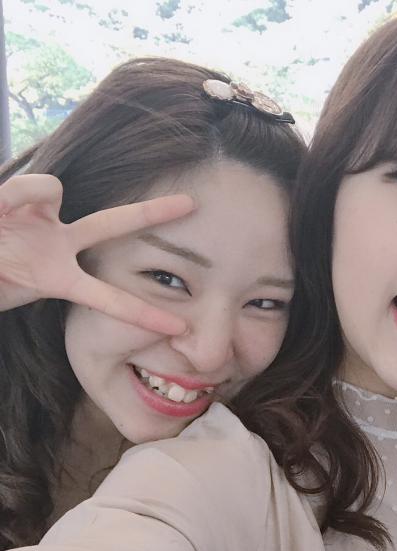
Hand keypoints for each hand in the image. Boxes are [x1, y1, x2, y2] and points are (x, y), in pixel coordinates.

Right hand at [0, 174, 193, 333]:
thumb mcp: (5, 298)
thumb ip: (38, 300)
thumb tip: (60, 332)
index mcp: (57, 279)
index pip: (107, 297)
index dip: (140, 313)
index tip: (177, 327)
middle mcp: (53, 242)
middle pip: (110, 223)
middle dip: (150, 212)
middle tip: (192, 204)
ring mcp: (31, 217)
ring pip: (50, 187)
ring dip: (30, 194)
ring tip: (4, 212)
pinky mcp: (4, 198)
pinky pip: (17, 190)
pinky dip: (15, 196)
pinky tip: (2, 209)